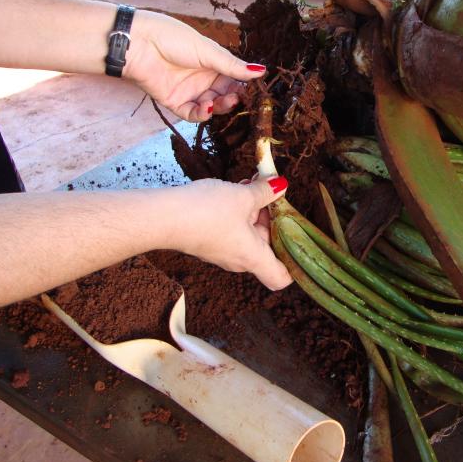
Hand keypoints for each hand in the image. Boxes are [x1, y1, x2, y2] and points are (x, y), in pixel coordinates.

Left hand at [123, 10, 265, 121]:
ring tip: (224, 101)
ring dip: (220, 106)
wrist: (139, 44)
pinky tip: (207, 108)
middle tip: (239, 97)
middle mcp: (202, 78)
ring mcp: (189, 91)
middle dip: (234, 97)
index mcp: (212, 63)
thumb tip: (261, 71)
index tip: (255, 90)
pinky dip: (201, 114)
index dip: (244, 85)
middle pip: (224, 94)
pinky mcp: (174, 102)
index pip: (234, 78)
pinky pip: (192, 114)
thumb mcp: (208, 51)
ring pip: (211, 106)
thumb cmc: (173, 39)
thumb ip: (233, 66)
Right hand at [163, 174, 291, 289]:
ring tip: (253, 184)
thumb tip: (282, 185)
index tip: (299, 238)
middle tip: (274, 193)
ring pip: (249, 233)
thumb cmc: (206, 213)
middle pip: (267, 246)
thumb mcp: (242, 196)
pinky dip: (238, 211)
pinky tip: (236, 188)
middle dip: (273, 219)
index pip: (281, 277)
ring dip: (254, 210)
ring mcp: (222, 251)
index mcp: (253, 257)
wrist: (163, 217)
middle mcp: (239, 260)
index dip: (294, 264)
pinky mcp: (208, 241)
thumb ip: (265, 191)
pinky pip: (233, 229)